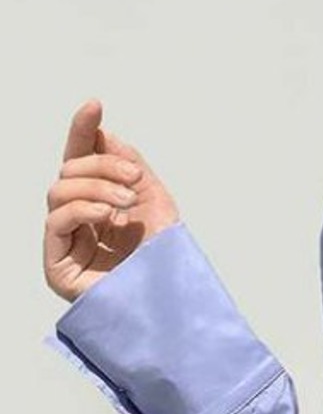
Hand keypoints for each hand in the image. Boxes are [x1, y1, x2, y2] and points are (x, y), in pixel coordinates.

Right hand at [44, 98, 179, 303]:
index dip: (83, 131)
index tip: (95, 104)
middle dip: (102, 165)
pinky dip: (81, 208)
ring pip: (59, 190)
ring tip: (127, 202)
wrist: (175, 310)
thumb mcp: (156, 204)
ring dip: (95, 186)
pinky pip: (56, 221)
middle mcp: (79, 221)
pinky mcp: (58, 266)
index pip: (82, 160)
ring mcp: (67, 243)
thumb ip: (130, 166)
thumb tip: (105, 135)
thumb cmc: (167, 265)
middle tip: (134, 178)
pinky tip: (107, 215)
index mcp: (100, 205)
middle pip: (69, 170)